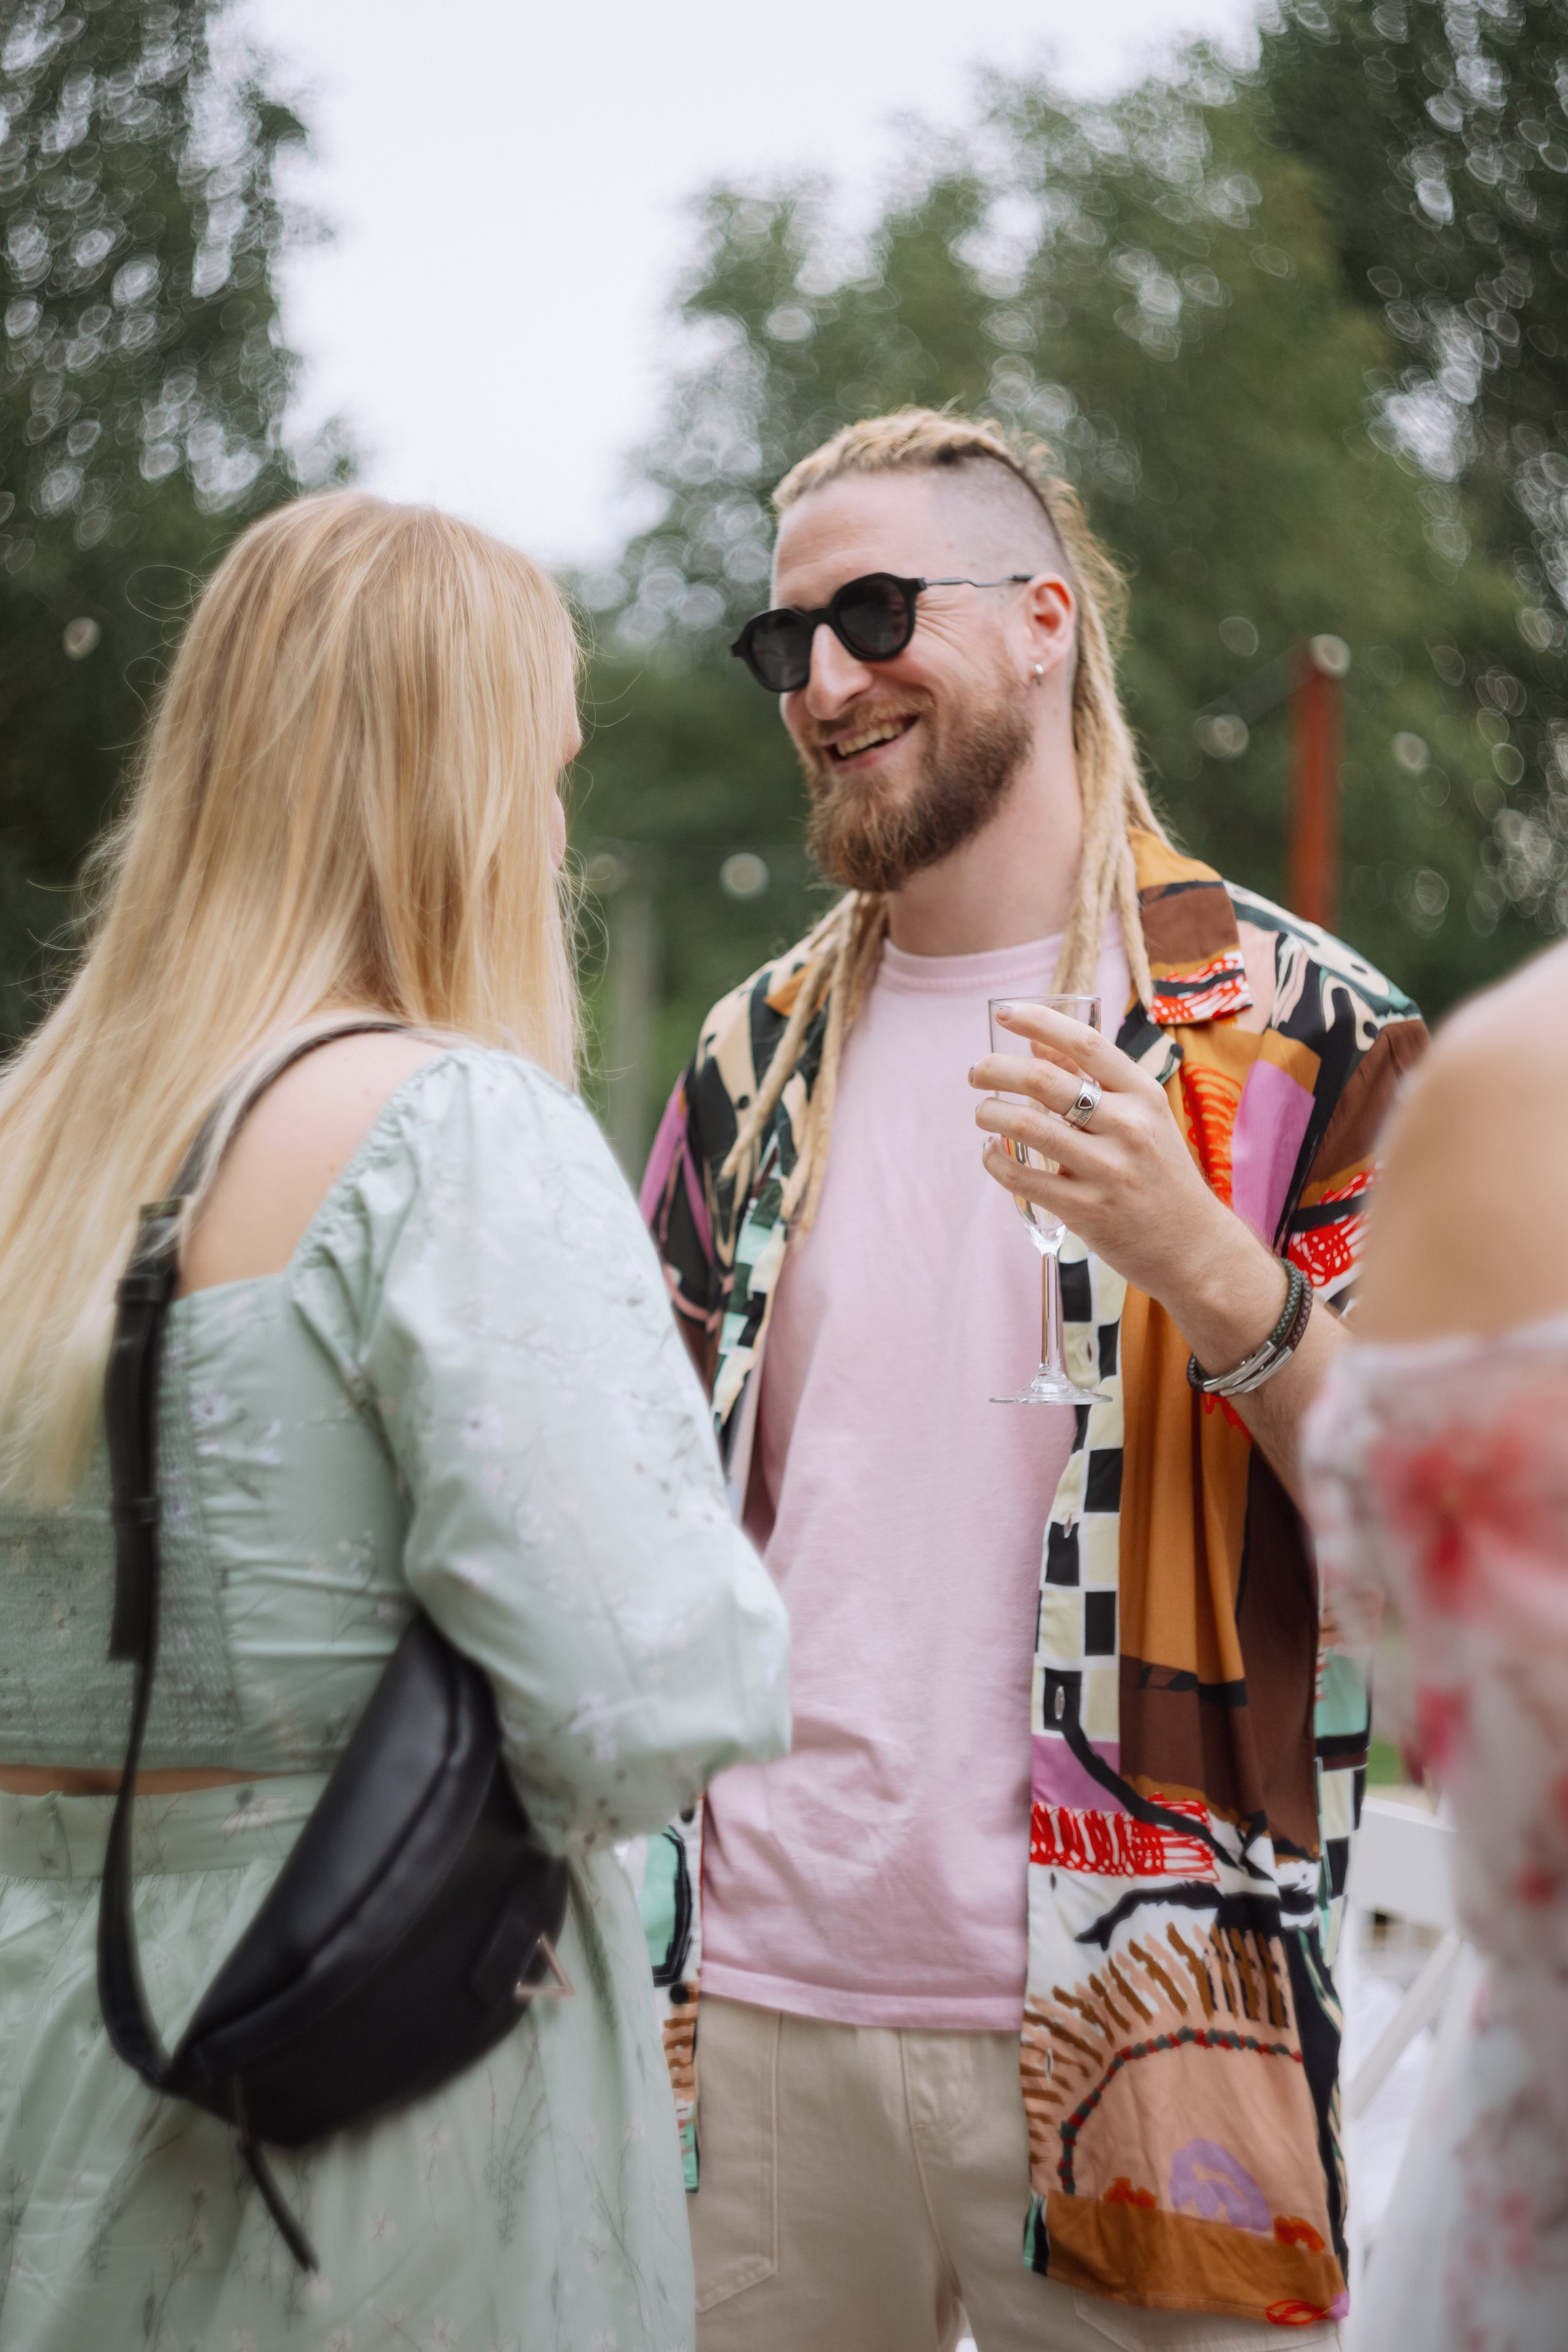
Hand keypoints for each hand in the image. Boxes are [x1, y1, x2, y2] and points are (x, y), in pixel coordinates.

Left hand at [969, 1001, 1243, 1315]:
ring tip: (982, 1112)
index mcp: (1144, 1095)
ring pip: (1026, 1125)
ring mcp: (1108, 1169)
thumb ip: (1093, 1079)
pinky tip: (991, 1153)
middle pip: (1044, 1079)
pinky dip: (995, 1160)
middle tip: (976, 1072)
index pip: (1086, 1043)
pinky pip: (1023, 1177)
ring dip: (990, 1112)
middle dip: (996, 1069)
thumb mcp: (1143, 1117)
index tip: (1003, 1012)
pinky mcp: (1086, 1210)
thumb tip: (1034, 1040)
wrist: (1194, 1249)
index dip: (1039, 1021)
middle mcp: (1129, 1126)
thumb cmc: (1162, 1176)